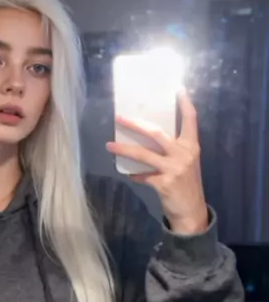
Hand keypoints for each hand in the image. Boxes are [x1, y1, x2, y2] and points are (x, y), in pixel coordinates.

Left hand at [106, 89, 208, 233]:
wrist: (192, 212)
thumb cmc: (187, 185)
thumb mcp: (187, 163)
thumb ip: (174, 150)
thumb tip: (149, 138)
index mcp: (192, 146)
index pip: (190, 120)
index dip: (185, 104)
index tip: (178, 89)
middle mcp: (184, 154)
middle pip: (156, 133)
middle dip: (136, 124)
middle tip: (120, 118)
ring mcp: (174, 169)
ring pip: (144, 154)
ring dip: (124, 149)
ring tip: (110, 145)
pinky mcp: (163, 183)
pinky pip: (142, 176)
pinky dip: (135, 175)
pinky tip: (129, 175)